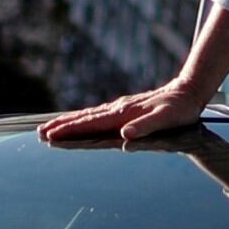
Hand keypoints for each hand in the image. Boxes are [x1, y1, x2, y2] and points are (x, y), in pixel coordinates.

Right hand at [44, 83, 216, 148]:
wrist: (188, 92)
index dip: (70, 131)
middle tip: (40, 133)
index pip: (90, 124)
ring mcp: (120, 108)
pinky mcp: (125, 108)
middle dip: (62, 126)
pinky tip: (79, 121)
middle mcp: (117, 109)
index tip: (51, 136)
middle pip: (84, 119)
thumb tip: (125, 136)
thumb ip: (145, 127)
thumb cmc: (179, 110)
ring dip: (69, 122)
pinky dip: (83, 119)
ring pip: (89, 115)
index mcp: (123, 114)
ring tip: (50, 127)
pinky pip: (98, 115)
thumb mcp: (166, 120)